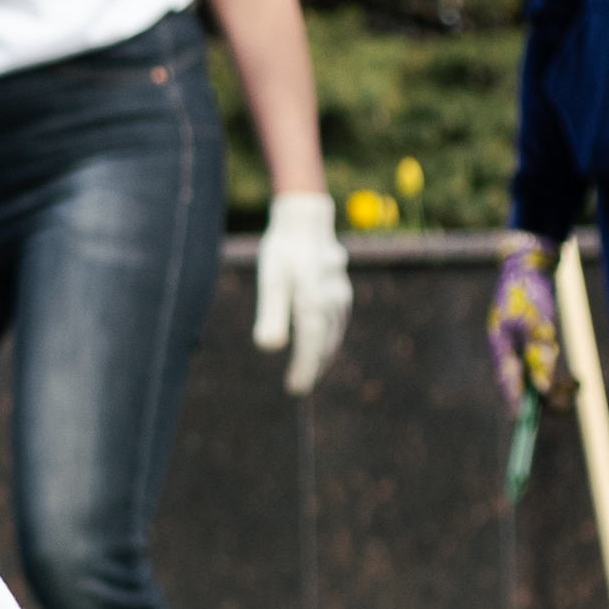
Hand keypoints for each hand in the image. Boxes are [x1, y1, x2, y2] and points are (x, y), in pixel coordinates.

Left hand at [254, 192, 351, 396]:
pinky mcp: (339, 288)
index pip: (312, 346)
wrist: (305, 219)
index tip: (296, 389)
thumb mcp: (271, 281)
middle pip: (324, 343)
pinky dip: (327, 335)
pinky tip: (319, 339)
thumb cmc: (283, 250)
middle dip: (313, 366)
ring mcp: (340, 295)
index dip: (305, 369)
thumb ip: (272, 313)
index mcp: (315, 303)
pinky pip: (336, 320)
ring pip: (333, 332)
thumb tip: (268, 348)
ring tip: (309, 368)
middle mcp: (332, 303)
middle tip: (299, 386)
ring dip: (322, 352)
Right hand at [486, 233, 563, 413]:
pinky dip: (559, 380)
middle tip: (570, 396)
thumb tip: (546, 389)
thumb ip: (540, 355)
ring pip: (537, 385)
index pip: (508, 385)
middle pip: (524, 390)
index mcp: (501, 349)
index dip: (516, 406)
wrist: (529, 268)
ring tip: (578, 384)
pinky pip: (544, 375)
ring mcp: (519, 352)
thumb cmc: (530, 292)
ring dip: (557, 391)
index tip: (523, 425)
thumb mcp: (538, 323)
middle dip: (547, 399)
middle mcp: (509, 355)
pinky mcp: (530, 349)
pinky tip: (576, 380)